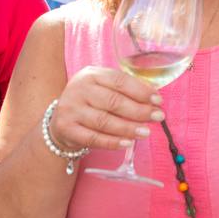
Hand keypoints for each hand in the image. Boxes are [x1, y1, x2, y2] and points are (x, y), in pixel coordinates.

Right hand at [49, 65, 164, 152]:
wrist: (60, 119)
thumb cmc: (90, 102)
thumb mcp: (102, 88)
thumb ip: (124, 91)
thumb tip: (153, 100)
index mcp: (91, 74)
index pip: (119, 80)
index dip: (141, 91)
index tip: (158, 100)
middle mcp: (79, 89)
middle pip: (113, 101)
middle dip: (139, 110)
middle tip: (157, 117)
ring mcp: (71, 109)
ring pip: (104, 121)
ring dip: (128, 128)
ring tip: (146, 132)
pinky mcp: (67, 128)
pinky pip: (94, 138)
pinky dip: (113, 142)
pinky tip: (128, 143)